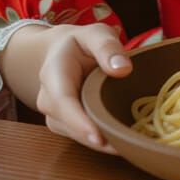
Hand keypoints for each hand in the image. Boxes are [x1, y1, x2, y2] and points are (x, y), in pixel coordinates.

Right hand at [2, 23, 131, 152]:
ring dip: (102, 141)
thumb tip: (124, 69)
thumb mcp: (94, 33)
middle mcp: (48, 100)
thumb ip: (108, 47)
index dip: (79, 123)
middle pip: (71, 125)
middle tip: (128, 146)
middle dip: (97, 138)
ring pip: (77, 135)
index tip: (99, 138)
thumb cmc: (80, 43)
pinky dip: (102, 139)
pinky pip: (82, 136)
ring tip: (130, 144)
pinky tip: (123, 140)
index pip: (63, 102)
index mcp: (53, 74)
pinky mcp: (65, 126)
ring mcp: (54, 116)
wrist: (61, 52)